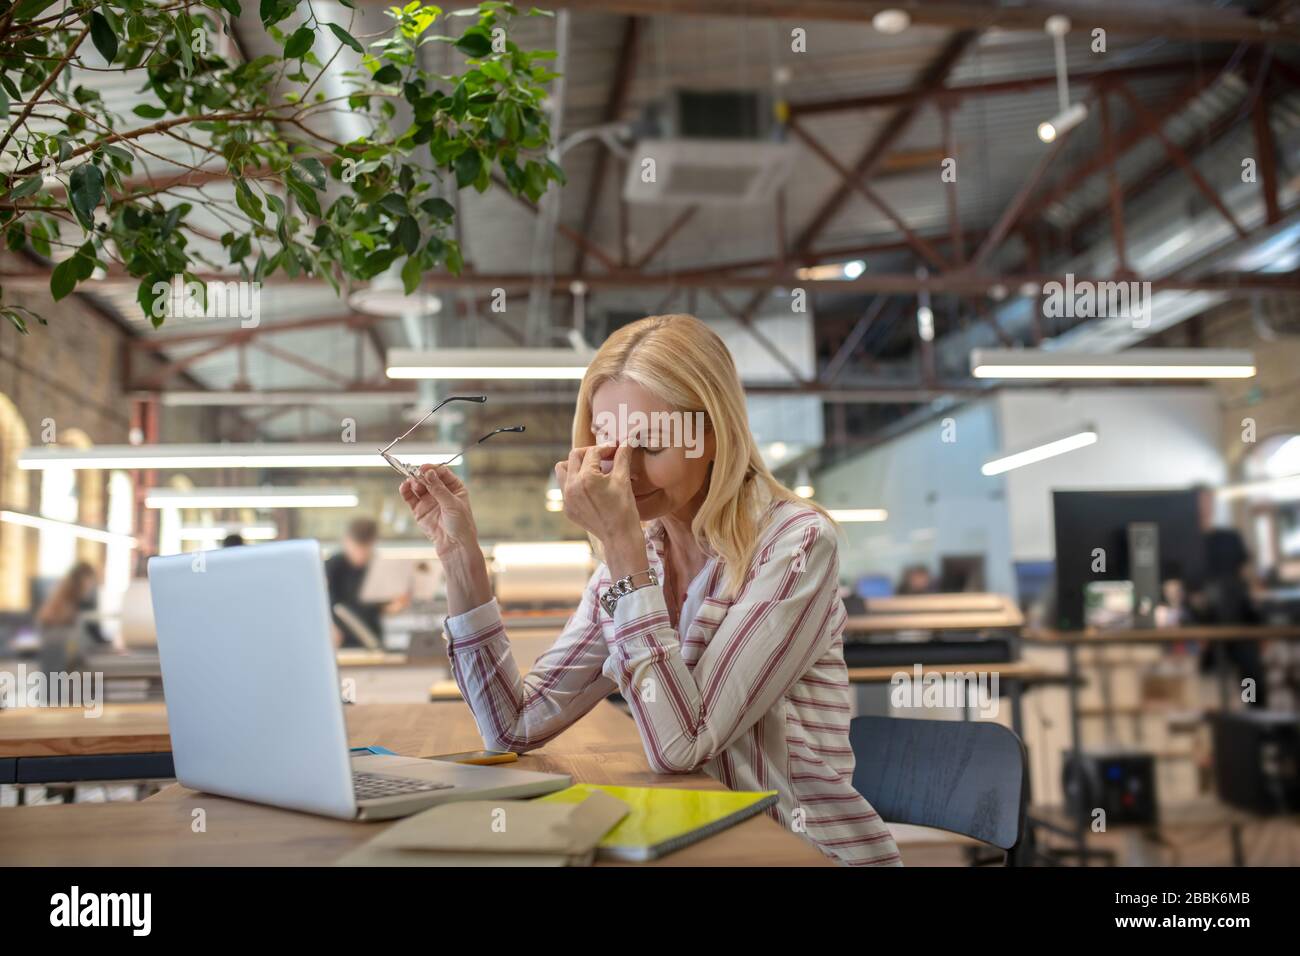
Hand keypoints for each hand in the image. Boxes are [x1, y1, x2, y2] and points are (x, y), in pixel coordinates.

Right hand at [399, 464, 479, 558]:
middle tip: (415, 474)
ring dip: (414, 481)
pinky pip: (410, 497)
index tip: (425, 468)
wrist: (454, 546)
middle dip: (421, 474)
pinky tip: (404, 486)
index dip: (433, 469)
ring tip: (412, 482)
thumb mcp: (452, 504)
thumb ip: (439, 489)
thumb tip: (429, 473)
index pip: (442, 472)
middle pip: (428, 477)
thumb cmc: (461, 525)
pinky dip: (406, 491)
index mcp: (454, 488)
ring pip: (418, 485)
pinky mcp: (419, 510)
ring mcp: (429, 500)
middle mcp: (441, 492)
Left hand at [555, 444, 643, 569]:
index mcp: (586, 477)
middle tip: (605, 456)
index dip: (606, 447)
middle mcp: (571, 486)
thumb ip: (622, 457)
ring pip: (562, 470)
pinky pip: (565, 487)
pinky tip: (591, 487)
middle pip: (574, 456)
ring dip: (575, 465)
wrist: (619, 537)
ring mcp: (567, 499)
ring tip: (592, 469)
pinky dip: (575, 482)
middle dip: (590, 453)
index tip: (616, 449)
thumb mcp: (623, 480)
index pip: (593, 452)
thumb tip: (626, 441)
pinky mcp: (567, 509)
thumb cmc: (624, 509)